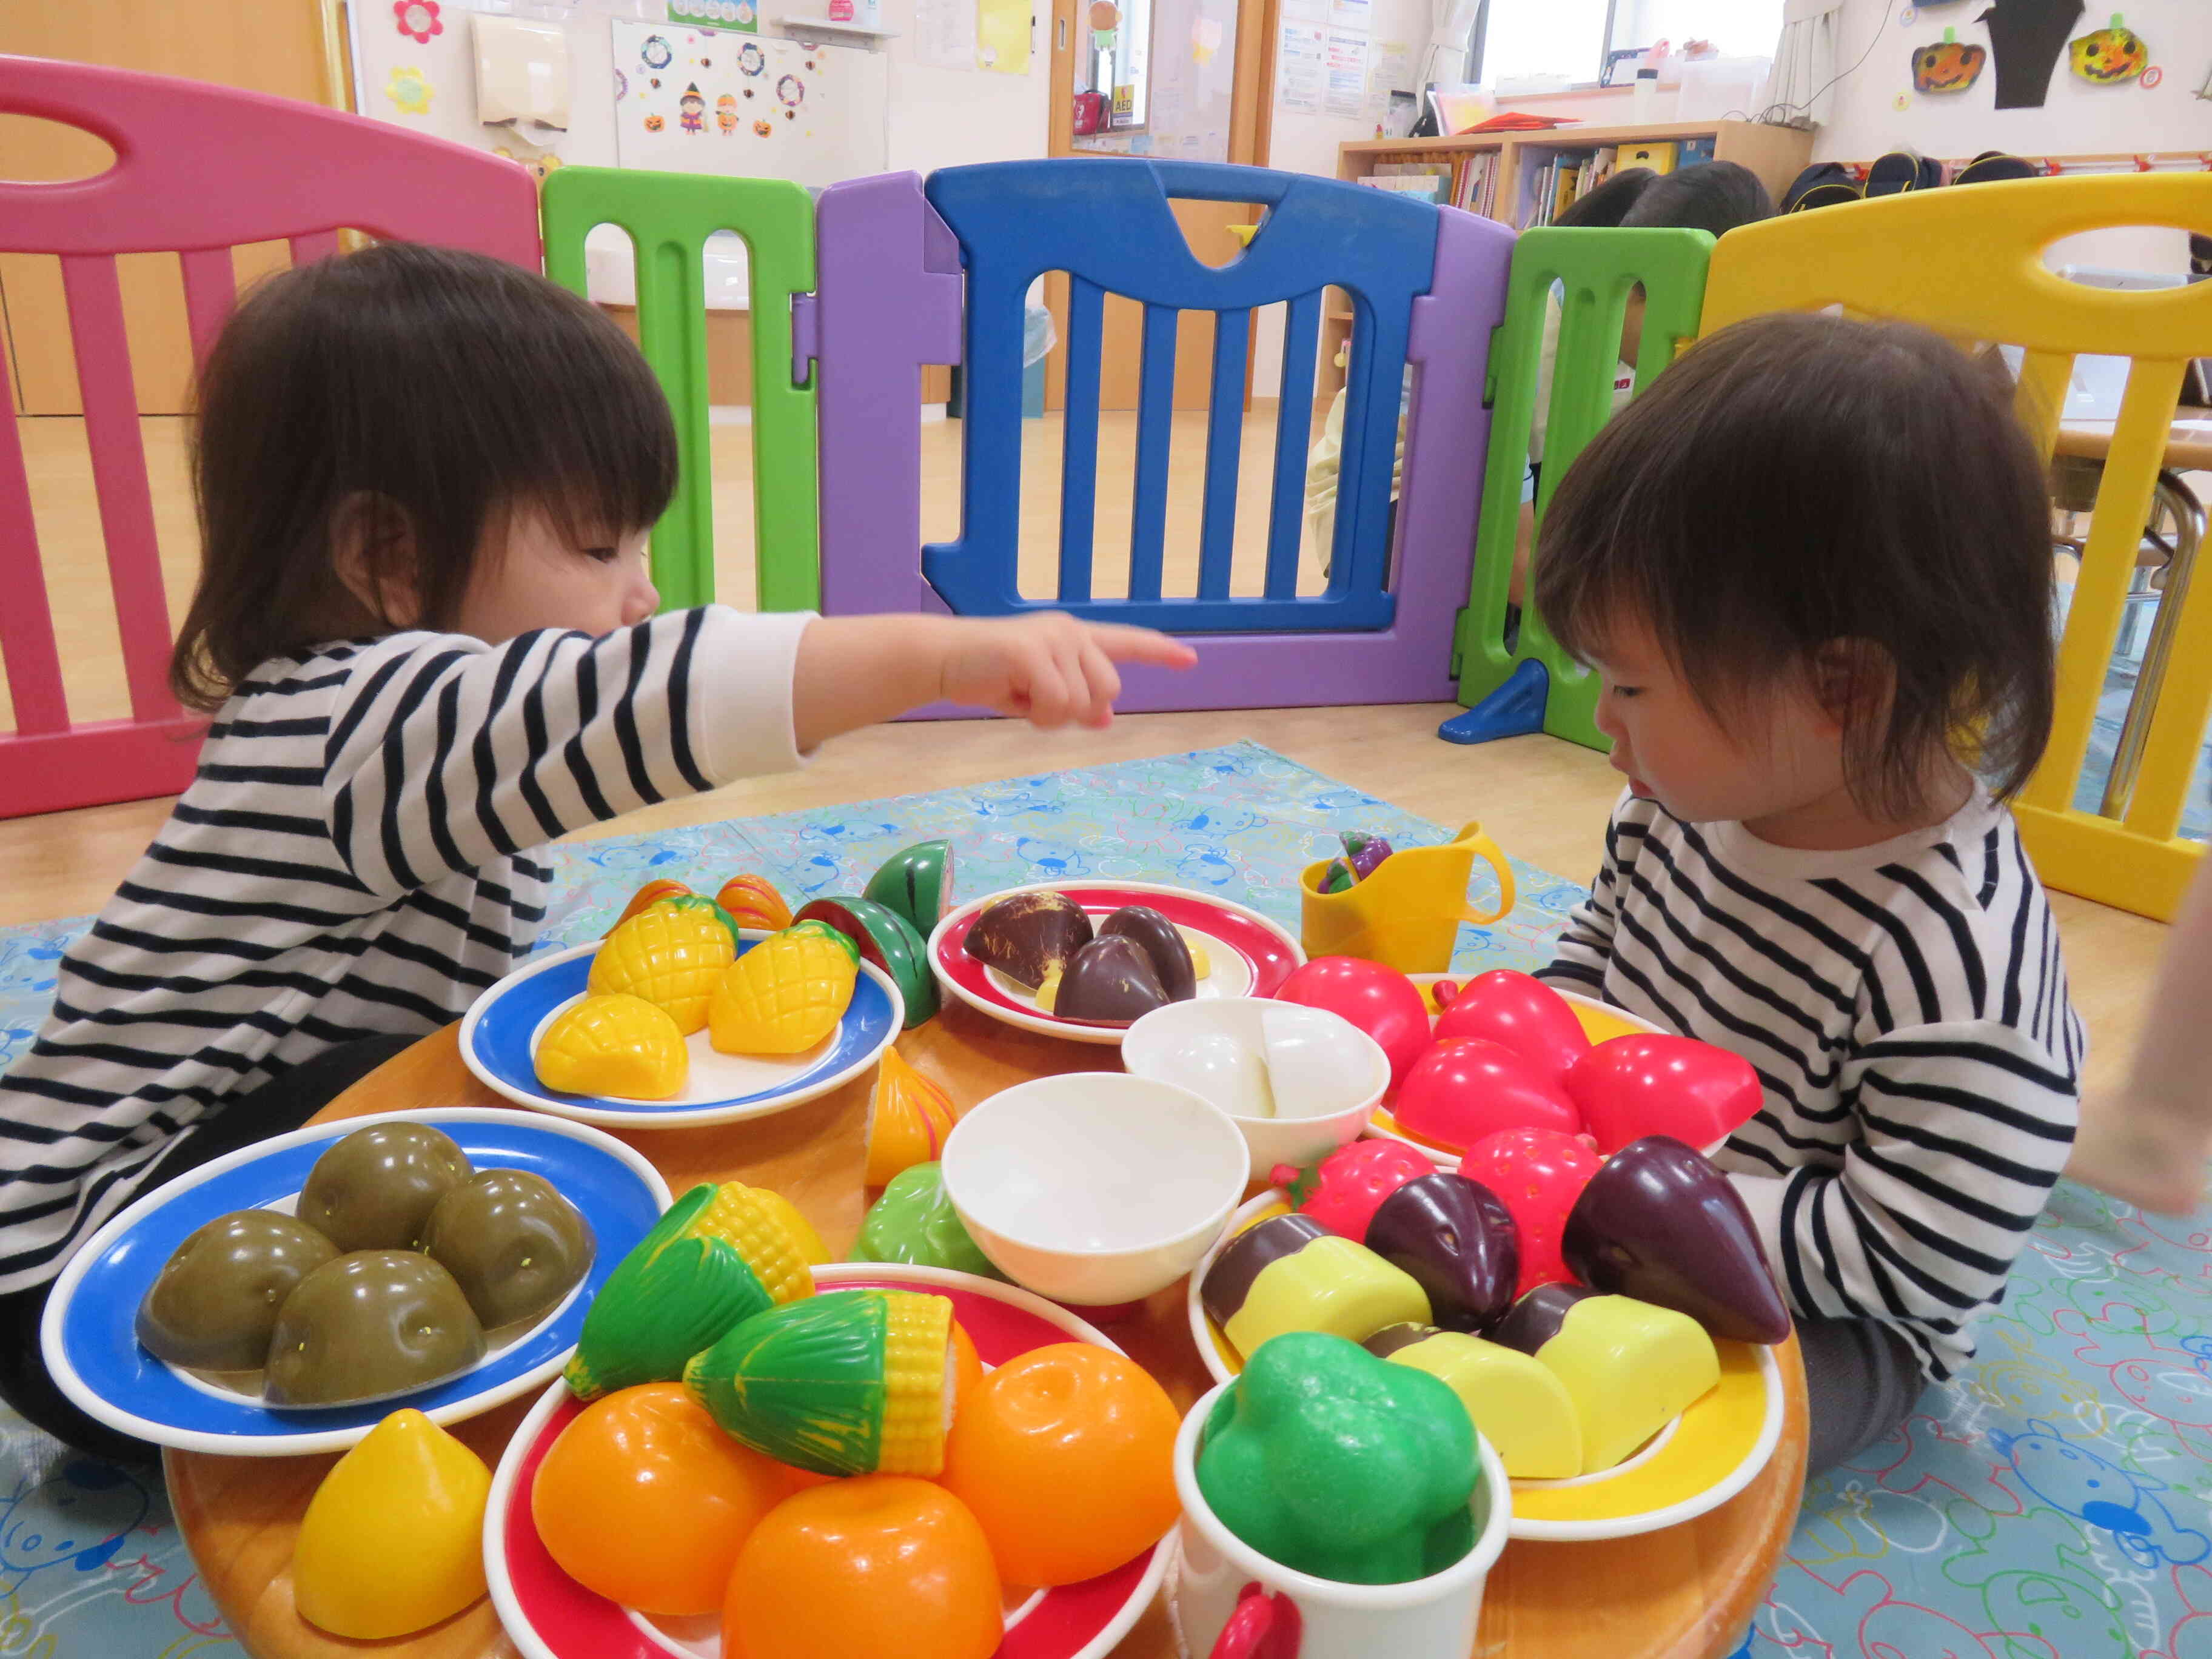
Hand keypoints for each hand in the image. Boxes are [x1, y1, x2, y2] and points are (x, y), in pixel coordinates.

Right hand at [938, 613, 1196, 728]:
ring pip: (1080, 703)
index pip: (1127, 642)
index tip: (1190, 660)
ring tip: (1019, 696)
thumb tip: (1105, 718)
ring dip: (1049, 717)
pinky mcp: (1032, 651)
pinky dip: (1035, 715)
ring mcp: (1053, 638)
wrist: (943, 659)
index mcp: (1075, 637)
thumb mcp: (1038, 694)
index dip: (1159, 653)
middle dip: (1076, 711)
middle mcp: (1070, 632)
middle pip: (1108, 690)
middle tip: (1037, 705)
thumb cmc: (989, 675)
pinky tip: (1012, 698)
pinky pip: (1055, 704)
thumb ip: (1074, 701)